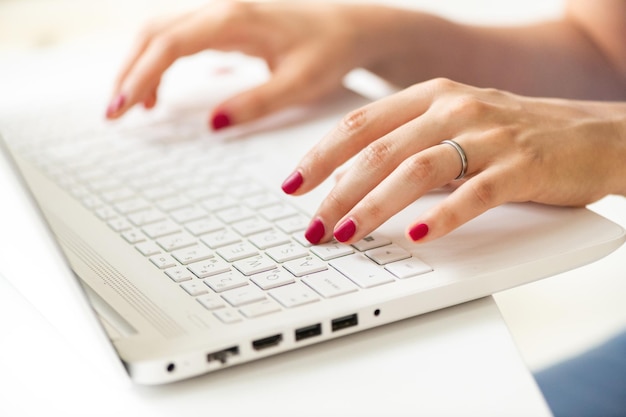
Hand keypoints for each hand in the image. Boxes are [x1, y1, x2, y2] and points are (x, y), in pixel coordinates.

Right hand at [105, 0, 368, 128]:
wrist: (352, 28)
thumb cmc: (330, 50)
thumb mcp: (299, 84)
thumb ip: (256, 103)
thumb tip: (213, 125)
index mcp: (234, 19)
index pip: (170, 44)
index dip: (140, 75)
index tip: (123, 108)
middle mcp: (222, 9)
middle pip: (155, 33)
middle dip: (130, 72)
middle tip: (116, 113)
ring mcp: (221, 14)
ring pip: (162, 34)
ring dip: (141, 67)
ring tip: (134, 108)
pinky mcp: (225, 25)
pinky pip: (179, 39)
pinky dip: (160, 64)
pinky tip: (159, 92)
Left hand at [282, 78, 625, 243]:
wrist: (593, 134)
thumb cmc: (513, 134)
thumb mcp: (453, 126)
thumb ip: (407, 144)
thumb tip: (351, 181)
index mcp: (430, 95)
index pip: (360, 125)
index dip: (321, 156)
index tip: (294, 185)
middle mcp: (454, 107)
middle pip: (379, 150)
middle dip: (337, 192)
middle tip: (314, 225)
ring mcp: (488, 134)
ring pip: (416, 169)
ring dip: (375, 206)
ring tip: (348, 234)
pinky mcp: (521, 164)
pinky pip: (475, 191)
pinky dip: (444, 216)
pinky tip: (421, 235)